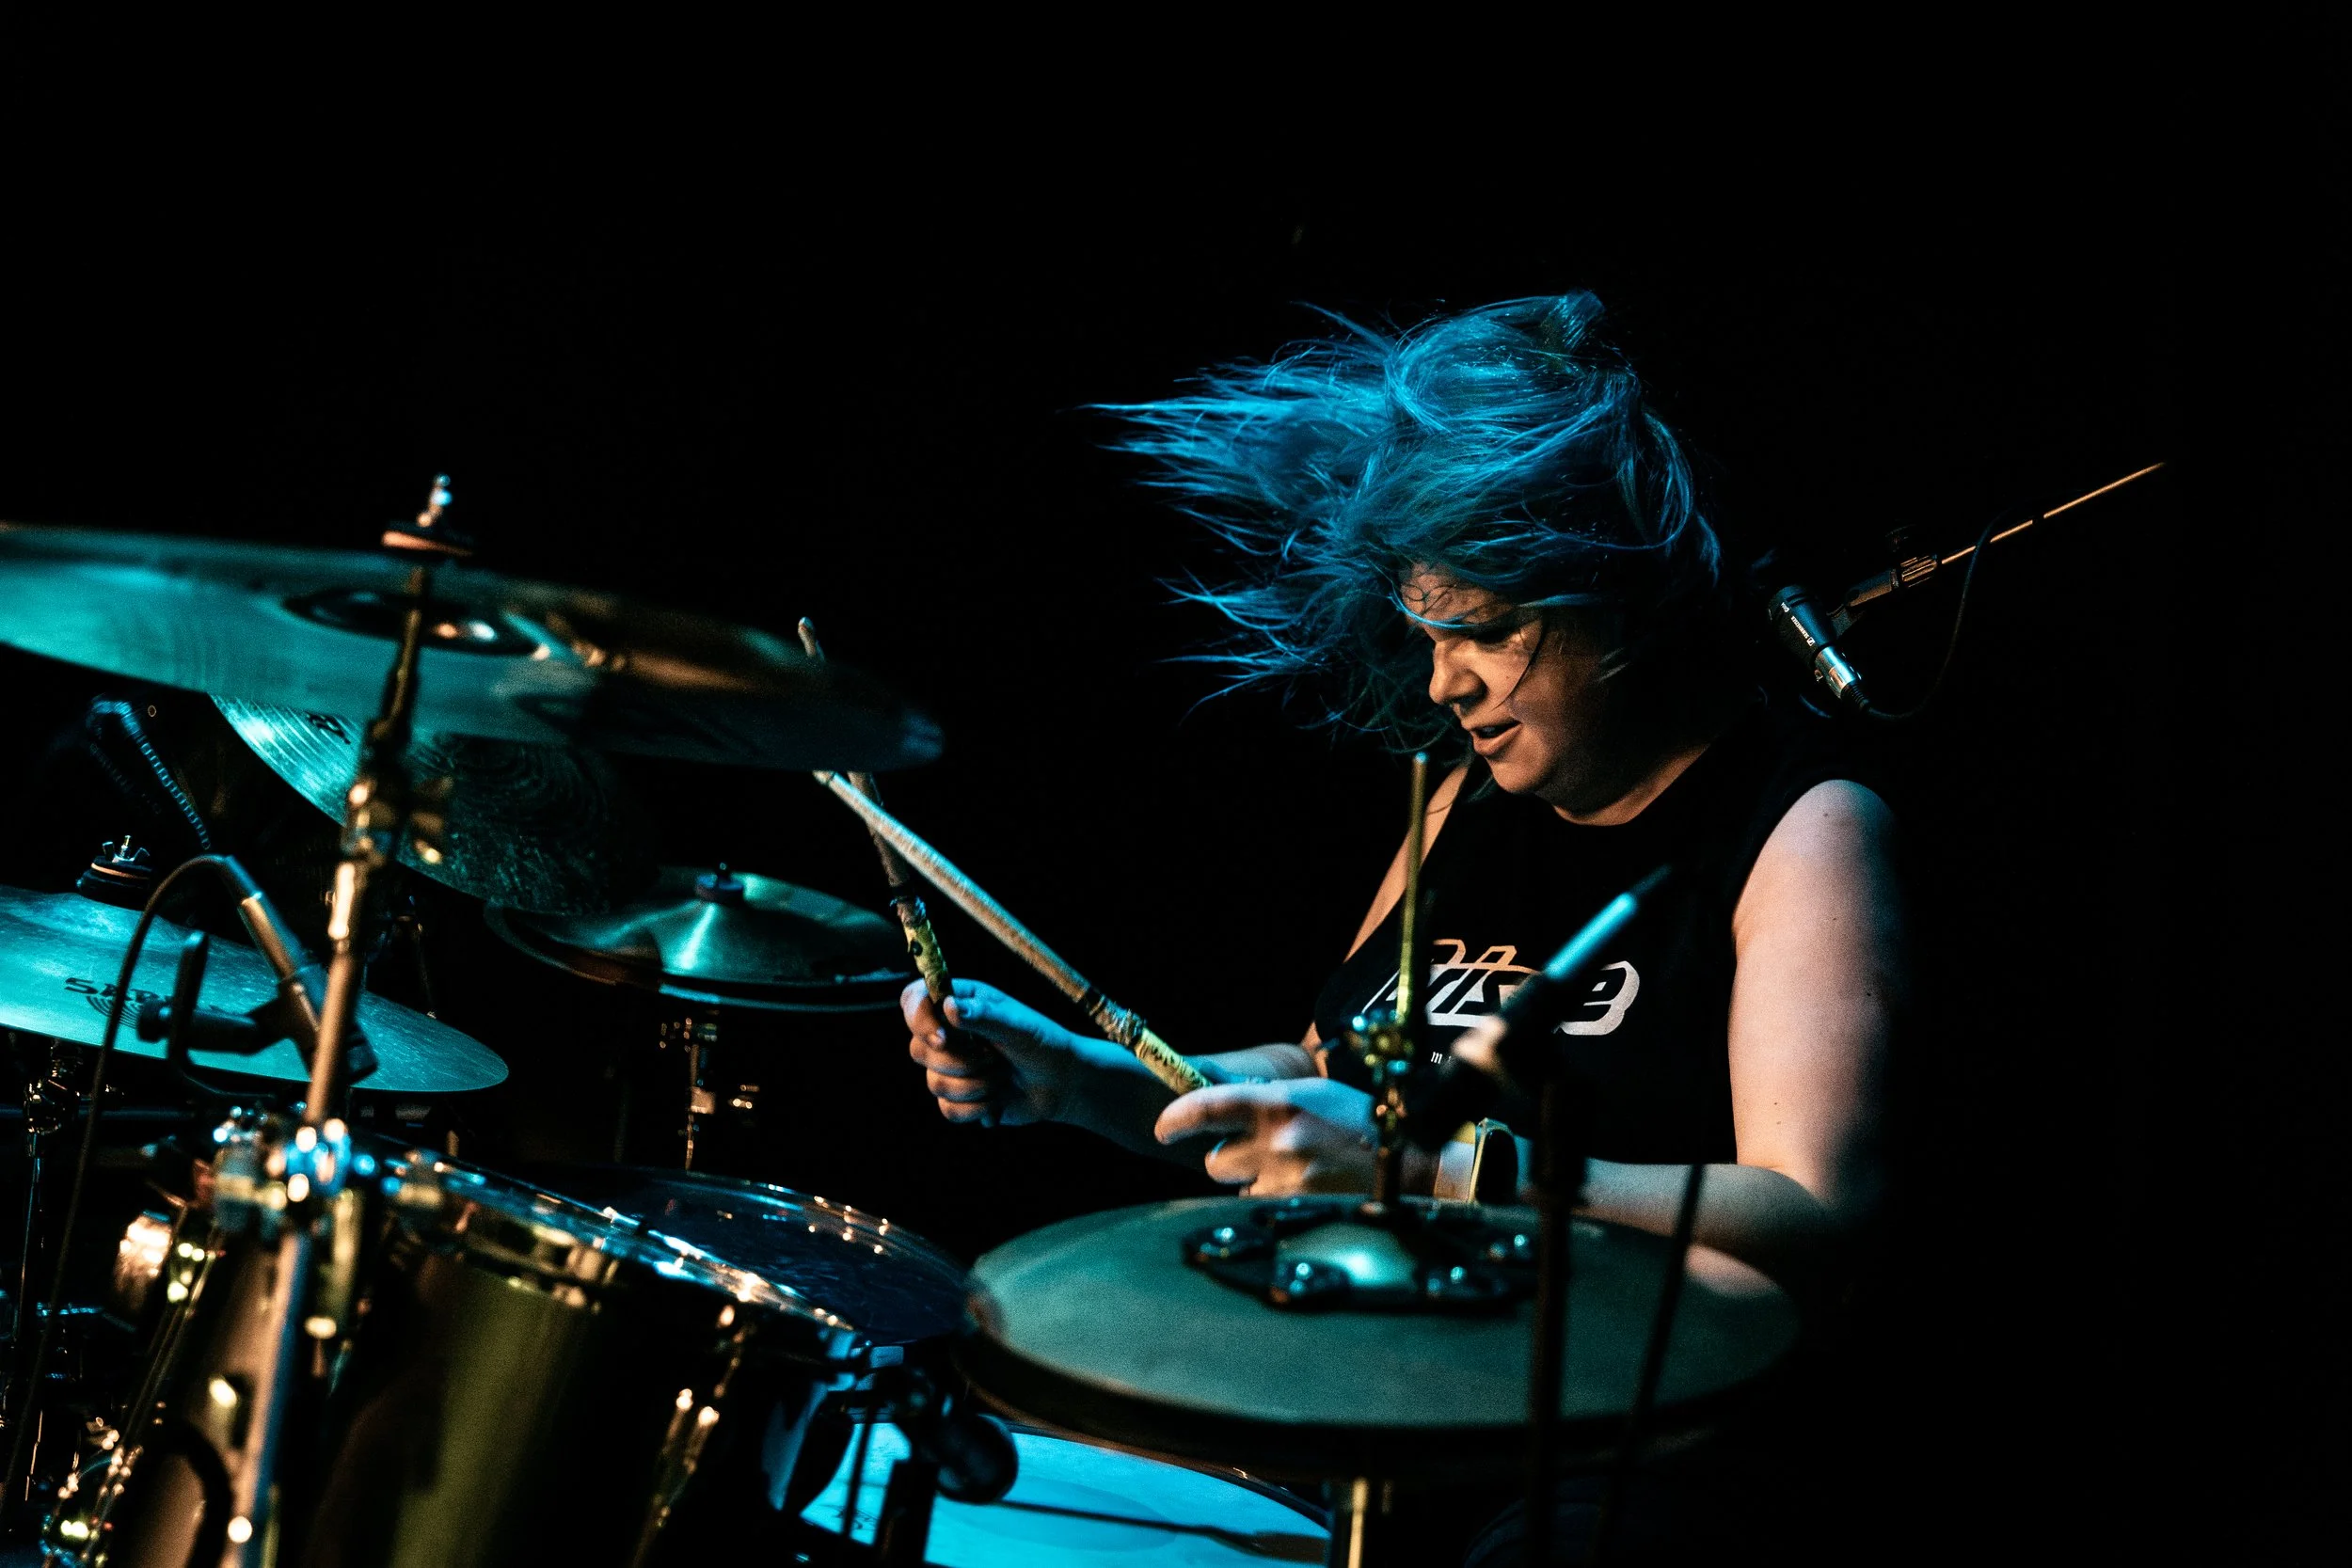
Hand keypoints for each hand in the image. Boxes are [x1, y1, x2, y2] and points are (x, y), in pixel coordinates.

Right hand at [902, 978, 1095, 1126]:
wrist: (1062, 1084)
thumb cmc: (1044, 1043)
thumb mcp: (1018, 1024)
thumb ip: (983, 1014)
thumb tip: (948, 1005)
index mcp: (960, 1003)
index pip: (914, 1000)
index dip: (918, 1020)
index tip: (942, 1039)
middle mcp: (949, 1033)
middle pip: (918, 1049)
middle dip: (959, 1062)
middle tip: (993, 1058)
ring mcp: (951, 1067)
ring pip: (934, 1083)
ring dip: (976, 1086)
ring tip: (1003, 1077)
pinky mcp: (958, 1098)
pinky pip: (948, 1109)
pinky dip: (977, 1109)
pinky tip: (999, 1100)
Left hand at [1153, 1078, 1380, 1195]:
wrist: (1411, 1164)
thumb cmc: (1363, 1123)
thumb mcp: (1315, 1094)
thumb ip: (1269, 1102)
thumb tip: (1225, 1110)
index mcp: (1280, 1101)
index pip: (1209, 1106)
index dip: (1176, 1119)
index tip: (1162, 1129)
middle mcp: (1278, 1140)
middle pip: (1215, 1161)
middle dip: (1229, 1161)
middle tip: (1260, 1155)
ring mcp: (1287, 1179)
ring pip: (1239, 1189)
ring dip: (1253, 1183)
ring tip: (1294, 1172)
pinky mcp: (1299, 1209)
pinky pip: (1263, 1209)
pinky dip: (1274, 1203)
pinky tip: (1306, 1189)